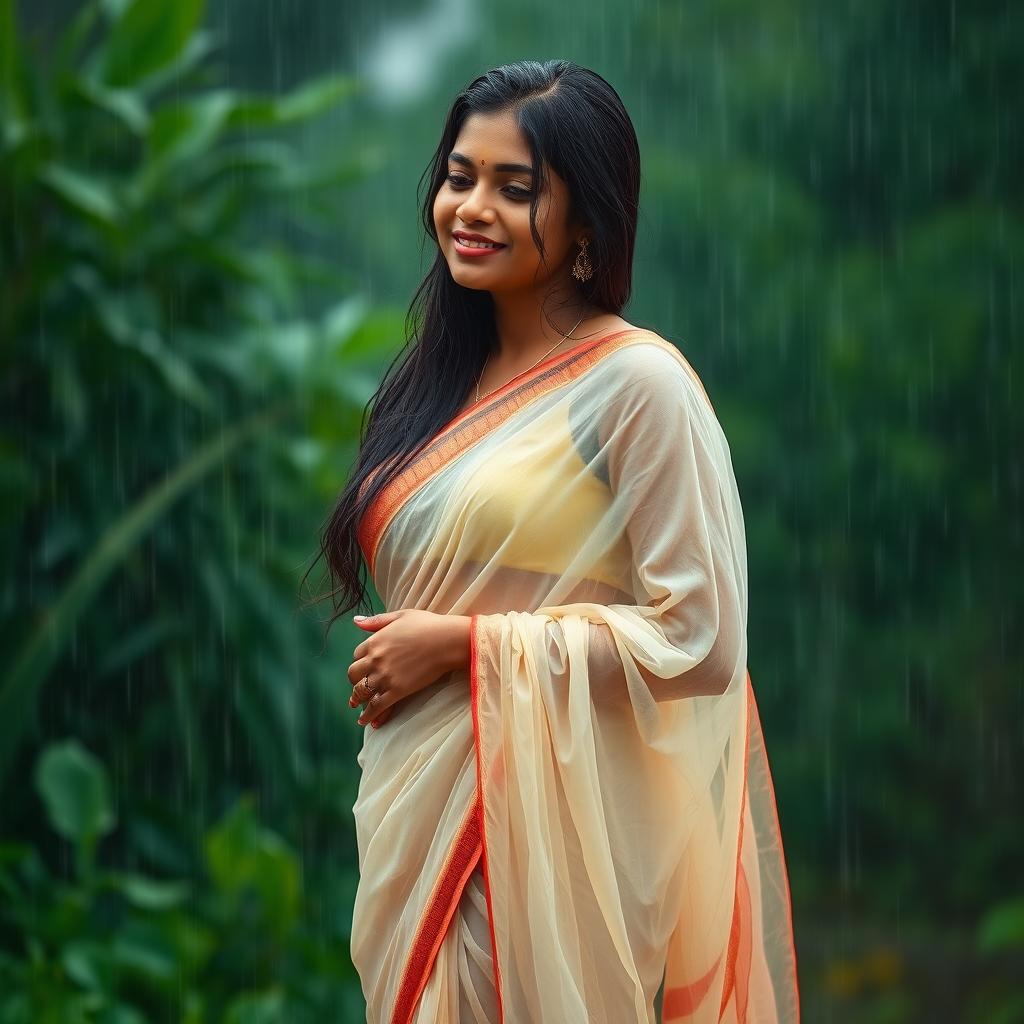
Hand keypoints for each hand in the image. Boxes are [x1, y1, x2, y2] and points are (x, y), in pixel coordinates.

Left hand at [347, 609, 470, 728]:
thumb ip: (376, 621)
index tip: (365, 666)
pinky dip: (369, 715)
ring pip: (362, 692)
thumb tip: (355, 621)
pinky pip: (377, 706)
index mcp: (375, 641)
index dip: (360, 661)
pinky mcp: (397, 691)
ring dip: (358, 700)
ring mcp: (385, 677)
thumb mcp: (400, 616)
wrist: (447, 641)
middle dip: (355, 681)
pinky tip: (366, 722)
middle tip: (359, 687)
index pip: (356, 655)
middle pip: (354, 675)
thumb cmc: (428, 625)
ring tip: (357, 705)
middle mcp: (376, 660)